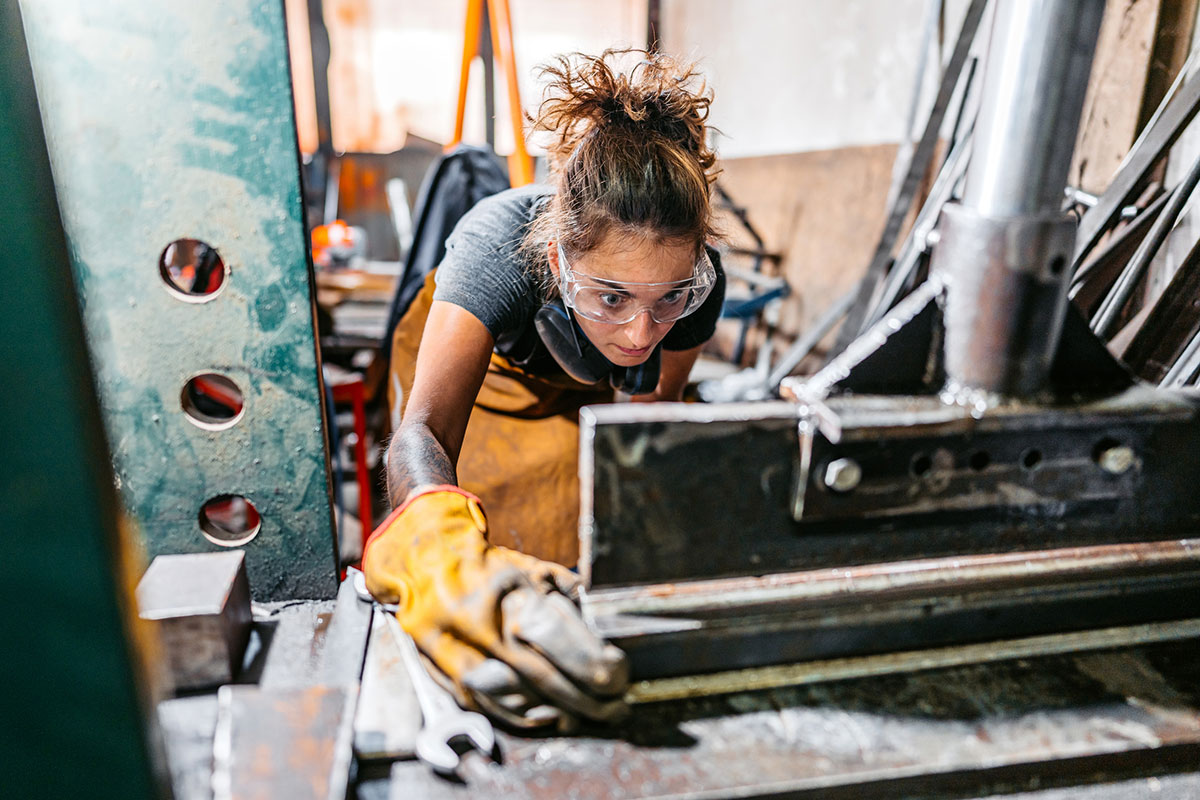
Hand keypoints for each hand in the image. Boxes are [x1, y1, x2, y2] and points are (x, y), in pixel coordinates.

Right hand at [362, 486, 628, 729]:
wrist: (421, 555)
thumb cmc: (485, 564)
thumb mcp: (532, 569)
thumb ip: (566, 598)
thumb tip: (598, 632)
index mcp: (514, 597)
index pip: (567, 646)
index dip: (600, 669)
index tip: (619, 677)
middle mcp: (486, 627)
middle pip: (546, 679)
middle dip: (587, 700)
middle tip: (613, 706)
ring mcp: (460, 652)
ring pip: (517, 699)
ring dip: (557, 713)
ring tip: (584, 715)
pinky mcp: (442, 669)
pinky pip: (488, 705)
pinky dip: (522, 716)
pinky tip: (548, 716)